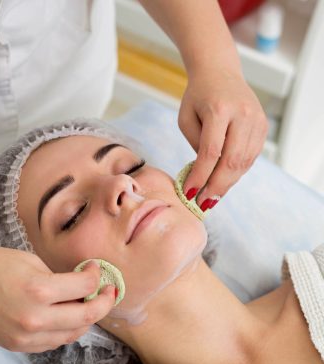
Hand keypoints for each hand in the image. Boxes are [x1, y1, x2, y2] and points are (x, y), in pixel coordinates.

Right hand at [0, 242, 114, 352]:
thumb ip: (60, 277)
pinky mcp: (18, 346)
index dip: (97, 275)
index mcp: (38, 290)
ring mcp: (26, 338)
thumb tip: (82, 284)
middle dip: (104, 302)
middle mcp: (35, 319)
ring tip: (91, 302)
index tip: (96, 267)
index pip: (84, 286)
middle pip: (86, 317)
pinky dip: (68, 329)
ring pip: (73, 334)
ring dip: (88, 318)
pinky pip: (54, 342)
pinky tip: (70, 315)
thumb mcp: (31, 261)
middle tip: (108, 290)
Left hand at [178, 67, 267, 210]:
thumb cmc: (198, 96)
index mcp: (219, 110)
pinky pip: (250, 157)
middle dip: (216, 187)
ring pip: (243, 163)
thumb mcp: (186, 118)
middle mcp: (242, 115)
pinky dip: (236, 173)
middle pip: (231, 161)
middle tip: (203, 203)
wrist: (220, 73)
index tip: (189, 193)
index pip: (210, 152)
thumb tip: (205, 175)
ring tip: (212, 198)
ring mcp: (256, 121)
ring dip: (227, 184)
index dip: (200, 176)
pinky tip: (223, 181)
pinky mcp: (262, 127)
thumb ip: (196, 145)